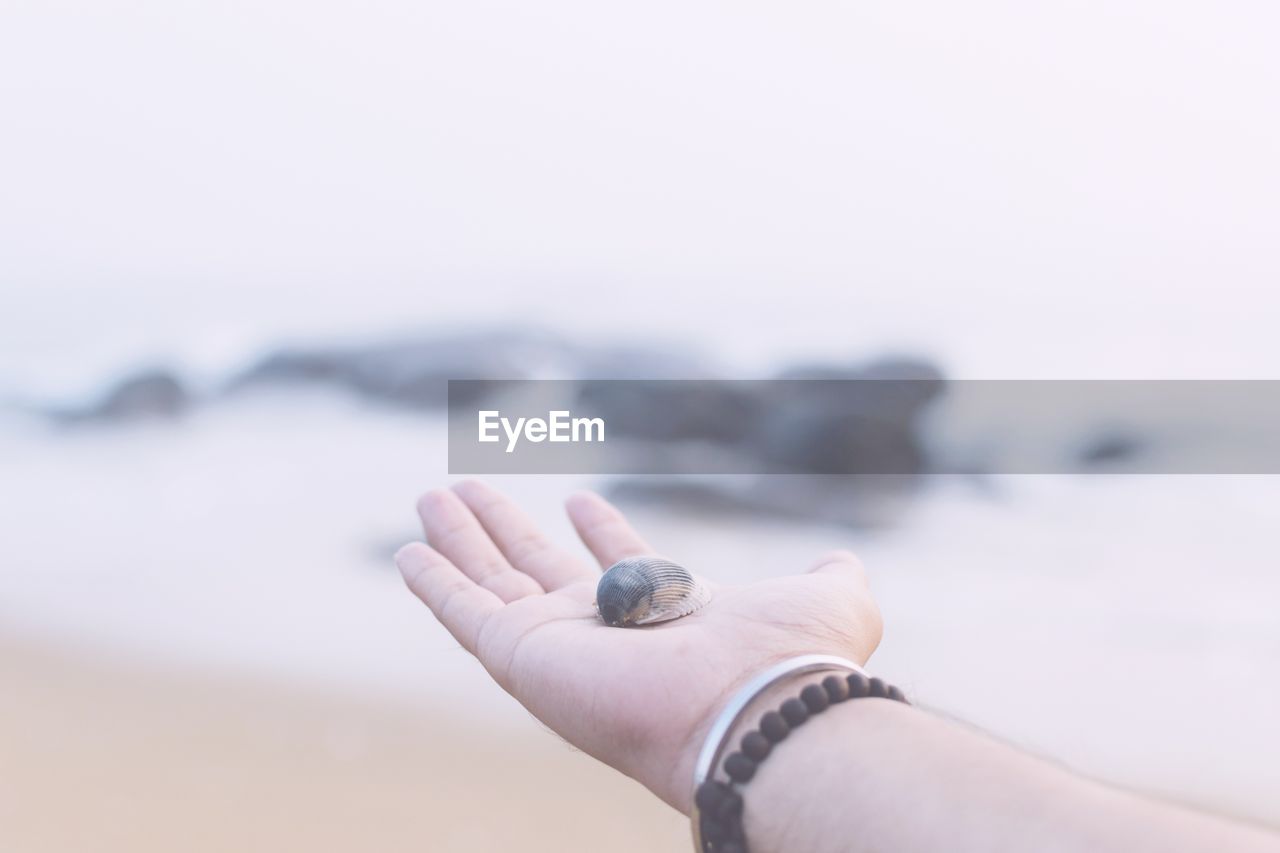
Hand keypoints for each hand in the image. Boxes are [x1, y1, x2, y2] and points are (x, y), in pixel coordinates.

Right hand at [395, 480, 883, 812]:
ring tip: (431, 495)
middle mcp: (602, 632)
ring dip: (459, 540)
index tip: (578, 500)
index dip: (600, 530)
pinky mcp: (521, 656)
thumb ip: (833, 578)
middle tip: (468, 488)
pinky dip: (433, 583)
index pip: (618, 565)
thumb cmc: (791, 660)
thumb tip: (842, 562)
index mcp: (662, 615)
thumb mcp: (829, 602)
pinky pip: (463, 613)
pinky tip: (409, 550)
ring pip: (490, 583)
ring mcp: (557, 645)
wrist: (754, 710)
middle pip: (536, 569)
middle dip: (503, 529)